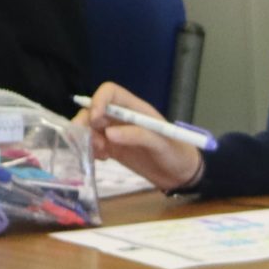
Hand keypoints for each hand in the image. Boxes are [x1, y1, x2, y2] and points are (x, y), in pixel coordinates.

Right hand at [77, 81, 202, 188]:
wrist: (182, 175)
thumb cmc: (177, 154)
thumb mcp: (162, 144)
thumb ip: (138, 136)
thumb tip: (109, 134)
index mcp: (135, 109)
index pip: (110, 92)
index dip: (98, 100)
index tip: (94, 119)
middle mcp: (122, 118)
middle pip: (93, 110)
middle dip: (86, 123)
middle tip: (91, 143)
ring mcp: (116, 132)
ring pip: (90, 127)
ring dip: (88, 139)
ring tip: (101, 154)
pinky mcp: (113, 148)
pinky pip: (93, 143)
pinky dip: (91, 149)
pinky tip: (102, 159)